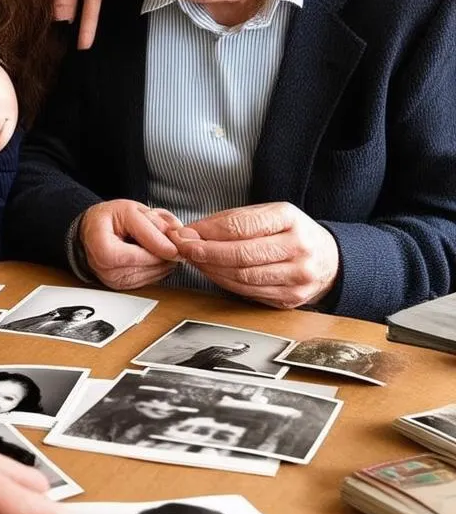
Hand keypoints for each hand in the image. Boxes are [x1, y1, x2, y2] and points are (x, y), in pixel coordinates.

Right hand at [80, 199, 181, 289]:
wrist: (92, 230)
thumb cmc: (107, 219)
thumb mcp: (129, 209)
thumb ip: (152, 225)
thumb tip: (173, 246)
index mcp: (103, 250)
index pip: (142, 255)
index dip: (163, 246)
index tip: (175, 239)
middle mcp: (106, 270)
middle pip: (150, 266)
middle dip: (165, 252)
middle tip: (168, 237)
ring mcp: (114, 281)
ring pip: (155, 274)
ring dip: (163, 259)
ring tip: (157, 242)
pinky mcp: (123, 286)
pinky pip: (151, 279)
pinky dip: (157, 266)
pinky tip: (152, 253)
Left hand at [169, 202, 339, 308]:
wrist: (330, 259)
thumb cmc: (291, 232)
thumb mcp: (268, 214)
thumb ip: (231, 220)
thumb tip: (193, 231)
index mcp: (290, 219)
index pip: (241, 226)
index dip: (208, 232)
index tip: (185, 234)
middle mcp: (298, 248)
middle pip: (241, 255)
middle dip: (205, 253)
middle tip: (183, 249)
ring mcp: (298, 277)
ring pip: (242, 277)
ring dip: (210, 270)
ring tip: (194, 261)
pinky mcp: (291, 299)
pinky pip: (249, 292)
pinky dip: (224, 283)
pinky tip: (212, 273)